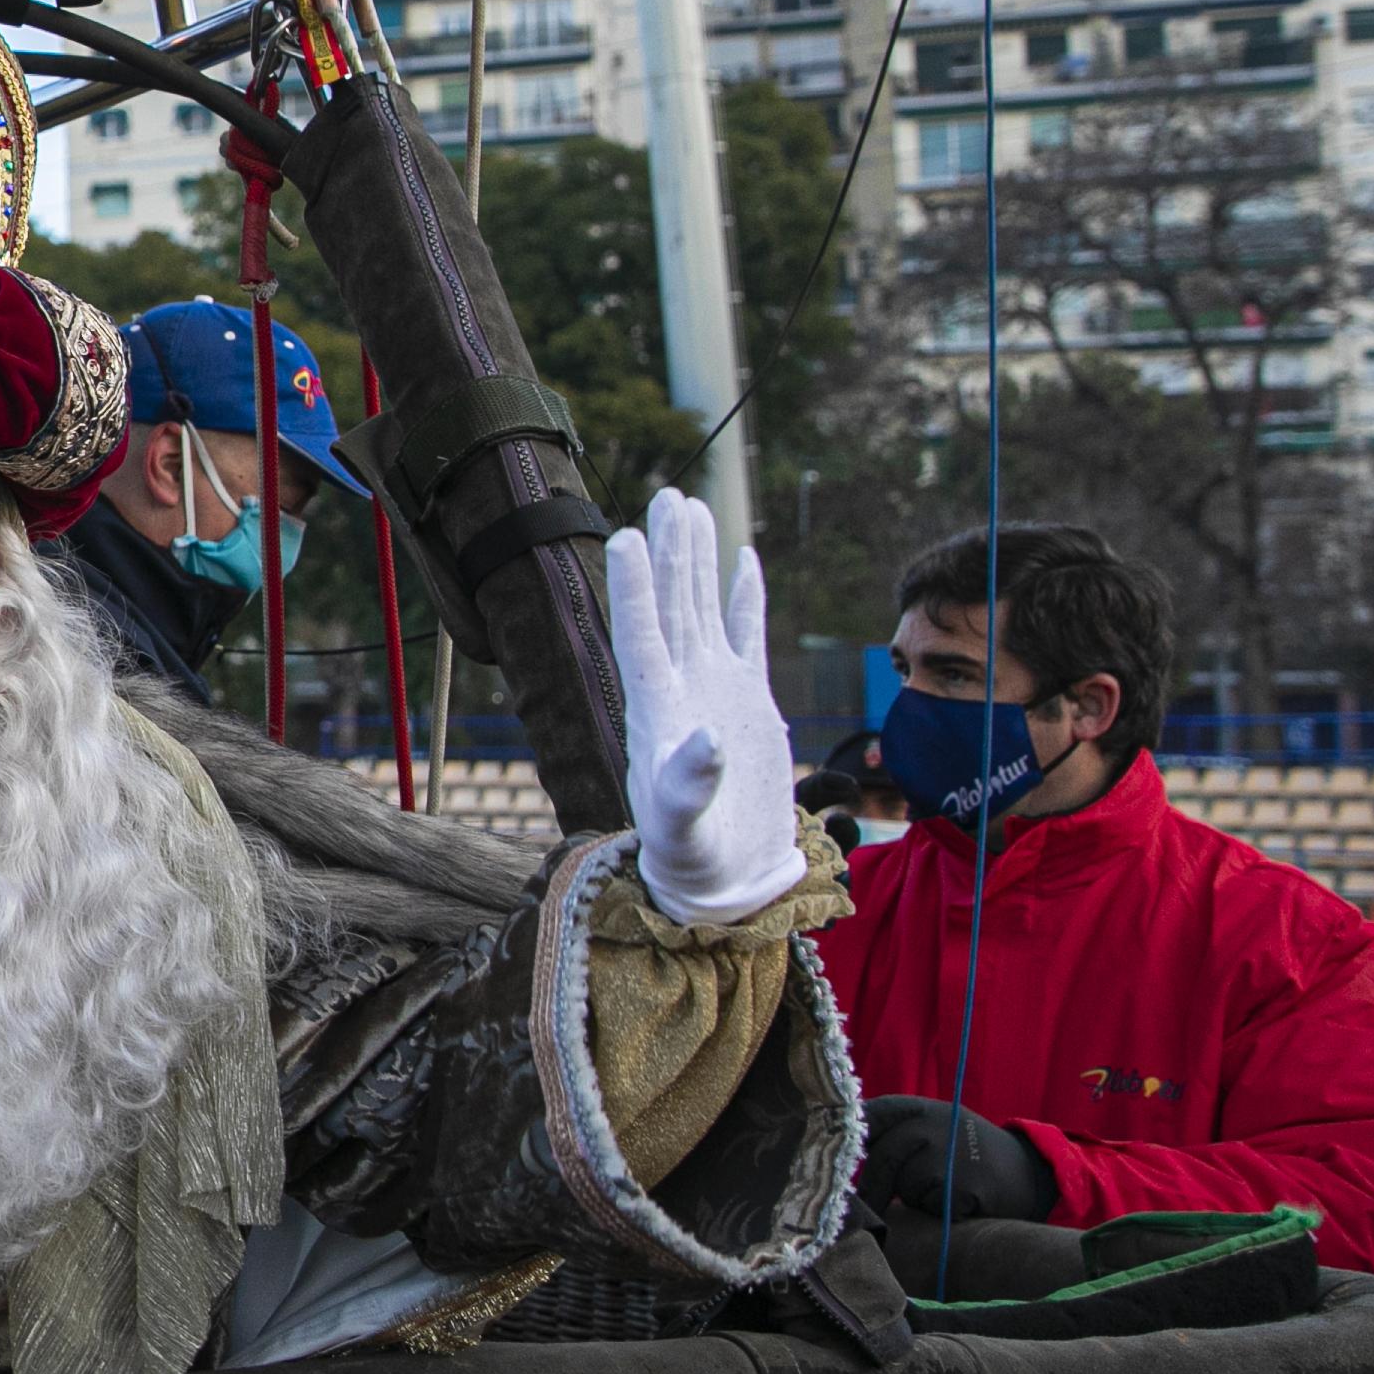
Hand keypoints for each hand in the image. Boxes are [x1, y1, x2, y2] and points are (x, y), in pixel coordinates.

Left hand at [608, 486, 804, 926]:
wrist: (725, 878)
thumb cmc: (692, 858)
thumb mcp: (682, 828)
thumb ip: (687, 786)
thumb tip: (704, 739)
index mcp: (656, 710)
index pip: (640, 636)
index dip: (634, 588)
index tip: (625, 536)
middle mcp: (680, 689)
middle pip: (671, 606)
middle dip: (667, 551)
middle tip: (666, 495)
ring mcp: (714, 690)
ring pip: (703, 609)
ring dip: (696, 560)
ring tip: (690, 504)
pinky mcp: (749, 702)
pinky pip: (746, 636)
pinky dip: (745, 597)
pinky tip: (744, 557)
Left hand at [853, 1096, 1053, 1239]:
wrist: (1028, 1173)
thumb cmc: (965, 1156)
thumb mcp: (933, 1129)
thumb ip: (892, 1134)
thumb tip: (837, 1156)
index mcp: (917, 1108)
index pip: (869, 1117)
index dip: (850, 1140)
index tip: (837, 1160)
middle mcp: (929, 1123)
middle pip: (882, 1160)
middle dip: (874, 1188)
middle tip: (870, 1205)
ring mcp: (947, 1151)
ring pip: (903, 1185)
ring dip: (914, 1198)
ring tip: (943, 1190)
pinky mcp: (961, 1183)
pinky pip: (928, 1205)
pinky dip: (937, 1211)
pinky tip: (959, 1201)